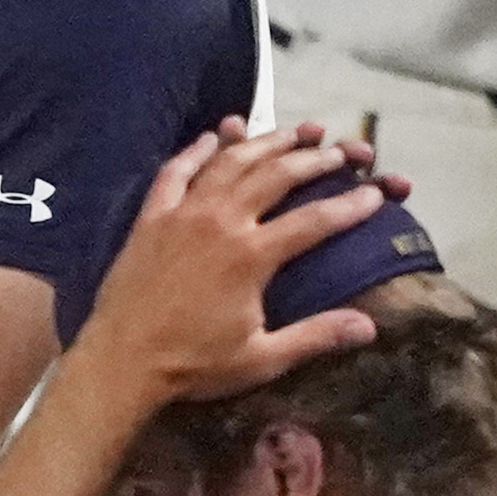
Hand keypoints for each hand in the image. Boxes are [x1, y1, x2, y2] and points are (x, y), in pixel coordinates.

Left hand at [60, 121, 397, 415]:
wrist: (120, 360)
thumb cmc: (193, 364)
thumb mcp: (262, 358)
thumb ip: (316, 336)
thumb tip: (369, 326)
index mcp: (252, 256)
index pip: (315, 220)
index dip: (351, 205)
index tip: (376, 193)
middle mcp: (220, 222)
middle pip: (277, 176)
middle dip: (314, 160)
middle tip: (341, 151)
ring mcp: (183, 214)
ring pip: (231, 163)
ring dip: (266, 142)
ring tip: (294, 131)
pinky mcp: (151, 217)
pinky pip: (176, 171)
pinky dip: (197, 150)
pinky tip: (215, 136)